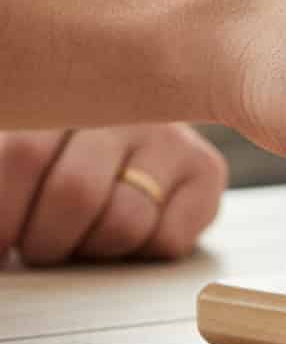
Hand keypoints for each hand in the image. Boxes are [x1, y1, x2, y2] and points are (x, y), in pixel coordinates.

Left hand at [0, 123, 226, 266]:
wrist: (132, 142)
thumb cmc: (63, 153)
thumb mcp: (32, 150)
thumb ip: (12, 167)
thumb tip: (2, 239)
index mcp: (67, 91)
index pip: (24, 154)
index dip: (3, 215)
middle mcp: (127, 105)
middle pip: (76, 193)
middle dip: (45, 241)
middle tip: (37, 247)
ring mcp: (171, 136)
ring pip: (125, 222)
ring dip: (93, 250)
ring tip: (81, 239)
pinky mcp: (207, 170)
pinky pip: (169, 238)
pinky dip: (143, 252)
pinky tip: (131, 232)